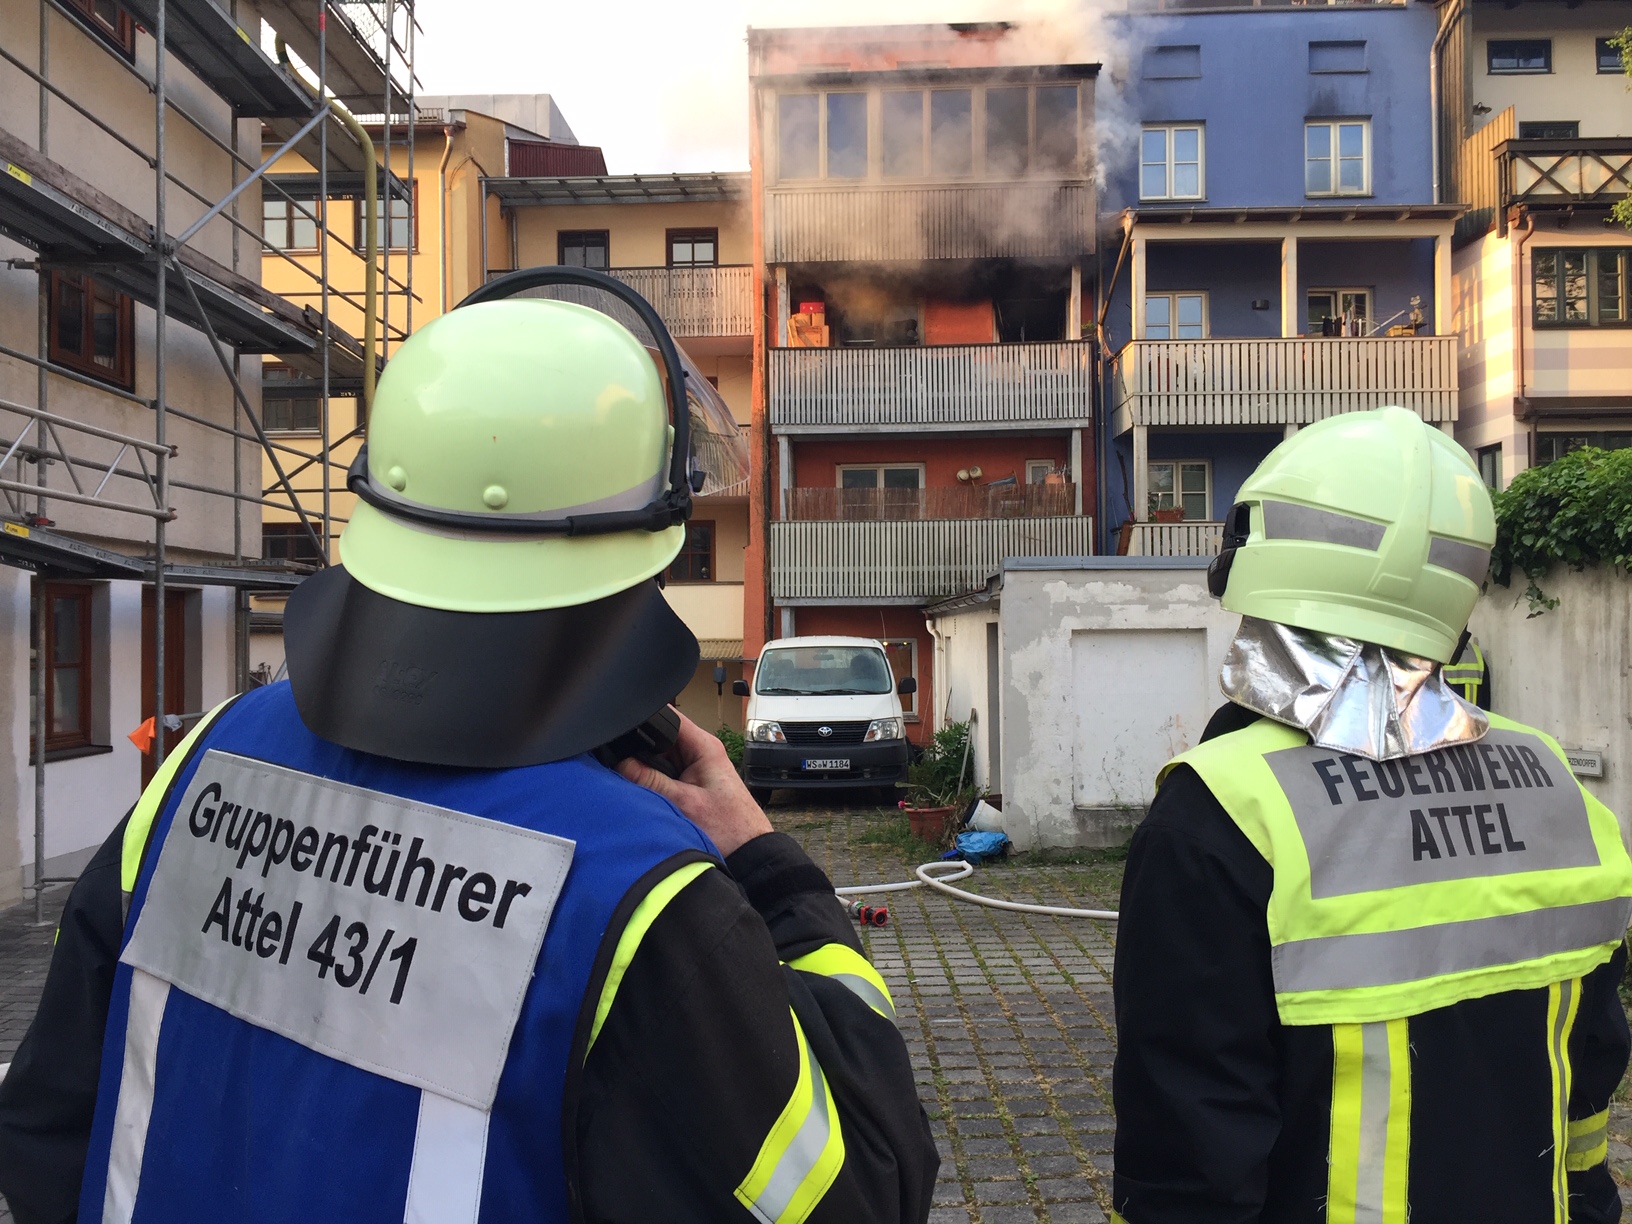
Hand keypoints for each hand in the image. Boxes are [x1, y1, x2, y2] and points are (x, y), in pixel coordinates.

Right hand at [617, 710, 772, 855]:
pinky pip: (667, 775)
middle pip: (659, 739)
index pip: (669, 717)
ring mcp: (697, 767)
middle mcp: (700, 751)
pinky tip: (656, 798)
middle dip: (642, 754)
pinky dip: (658, 785)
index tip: (622, 737)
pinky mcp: (693, 783)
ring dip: (649, 772)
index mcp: (704, 746)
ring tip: (648, 791)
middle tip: (632, 775)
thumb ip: (650, 781)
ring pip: (660, 759)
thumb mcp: (683, 803)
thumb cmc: (729, 828)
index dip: (644, 722)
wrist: (748, 852)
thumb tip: (621, 764)